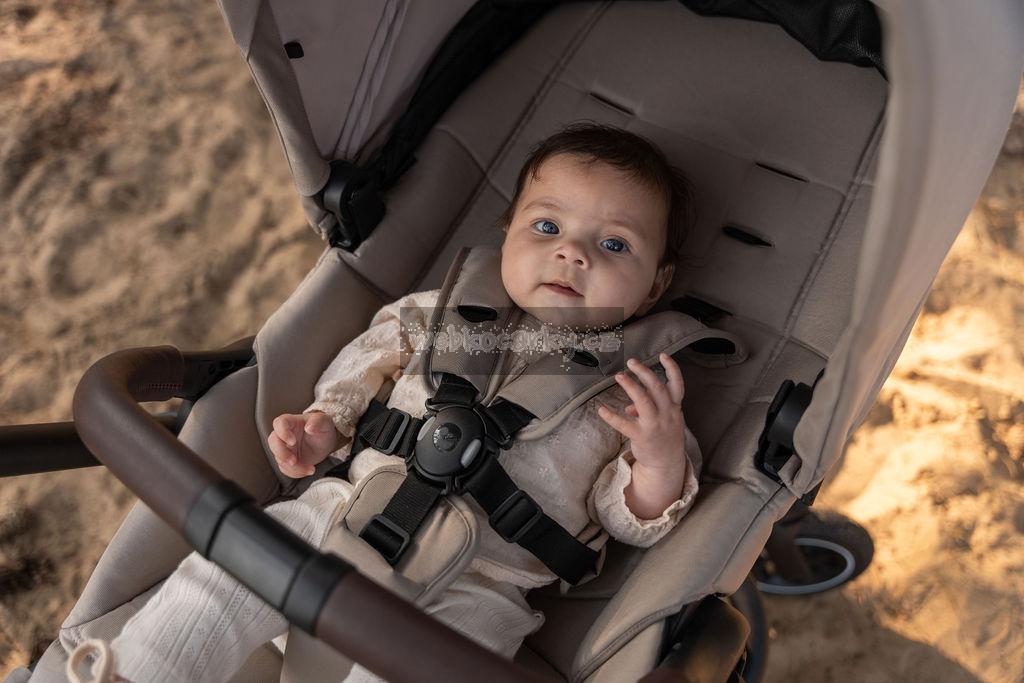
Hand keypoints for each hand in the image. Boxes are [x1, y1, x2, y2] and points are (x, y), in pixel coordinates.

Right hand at [268, 411, 340, 477]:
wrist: (326, 442)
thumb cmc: (322, 428)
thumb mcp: (324, 422)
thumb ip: (318, 421)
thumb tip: (309, 427)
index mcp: (291, 422)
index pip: (279, 423)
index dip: (283, 433)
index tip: (292, 441)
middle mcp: (284, 435)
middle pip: (273, 442)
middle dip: (282, 454)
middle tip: (294, 461)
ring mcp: (284, 449)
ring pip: (279, 459)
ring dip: (293, 467)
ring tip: (310, 468)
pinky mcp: (287, 460)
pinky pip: (285, 469)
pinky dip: (296, 473)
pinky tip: (309, 470)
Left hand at [597, 353, 686, 471]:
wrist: (666, 463)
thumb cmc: (664, 435)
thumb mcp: (663, 419)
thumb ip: (650, 406)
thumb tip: (630, 406)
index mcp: (674, 408)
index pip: (677, 385)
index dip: (672, 368)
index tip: (663, 355)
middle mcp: (667, 414)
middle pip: (658, 388)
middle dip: (645, 373)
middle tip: (631, 362)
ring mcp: (655, 425)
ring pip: (644, 402)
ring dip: (631, 387)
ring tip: (619, 376)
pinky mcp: (642, 437)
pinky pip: (625, 425)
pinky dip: (612, 416)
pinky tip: (601, 409)